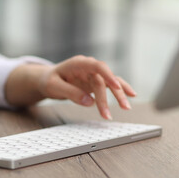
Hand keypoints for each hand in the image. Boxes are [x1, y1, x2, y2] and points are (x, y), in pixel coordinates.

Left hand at [5, 55, 135, 119]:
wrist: (48, 79)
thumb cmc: (49, 80)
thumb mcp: (54, 86)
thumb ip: (71, 93)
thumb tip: (89, 102)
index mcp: (79, 63)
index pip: (97, 66)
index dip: (107, 75)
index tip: (115, 86)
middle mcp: (89, 67)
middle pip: (103, 80)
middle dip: (107, 97)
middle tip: (108, 114)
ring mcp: (94, 75)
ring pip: (110, 83)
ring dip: (119, 95)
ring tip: (126, 108)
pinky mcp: (96, 82)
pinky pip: (110, 86)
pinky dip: (120, 91)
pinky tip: (131, 96)